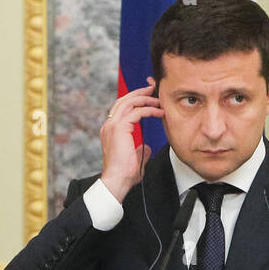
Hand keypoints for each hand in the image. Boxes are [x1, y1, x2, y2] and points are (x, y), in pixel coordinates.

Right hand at [100, 77, 163, 200]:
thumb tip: (146, 148)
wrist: (116, 181)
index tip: (147, 98)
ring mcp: (113, 125)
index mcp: (110, 130)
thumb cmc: (124, 174)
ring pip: (129, 102)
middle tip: (152, 89)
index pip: (121, 108)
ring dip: (145, 98)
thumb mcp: (134, 158)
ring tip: (158, 99)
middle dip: (139, 93)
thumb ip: (140, 150)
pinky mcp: (119, 128)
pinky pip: (136, 112)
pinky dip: (149, 110)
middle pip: (123, 100)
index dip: (134, 100)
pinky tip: (159, 112)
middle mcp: (109, 125)